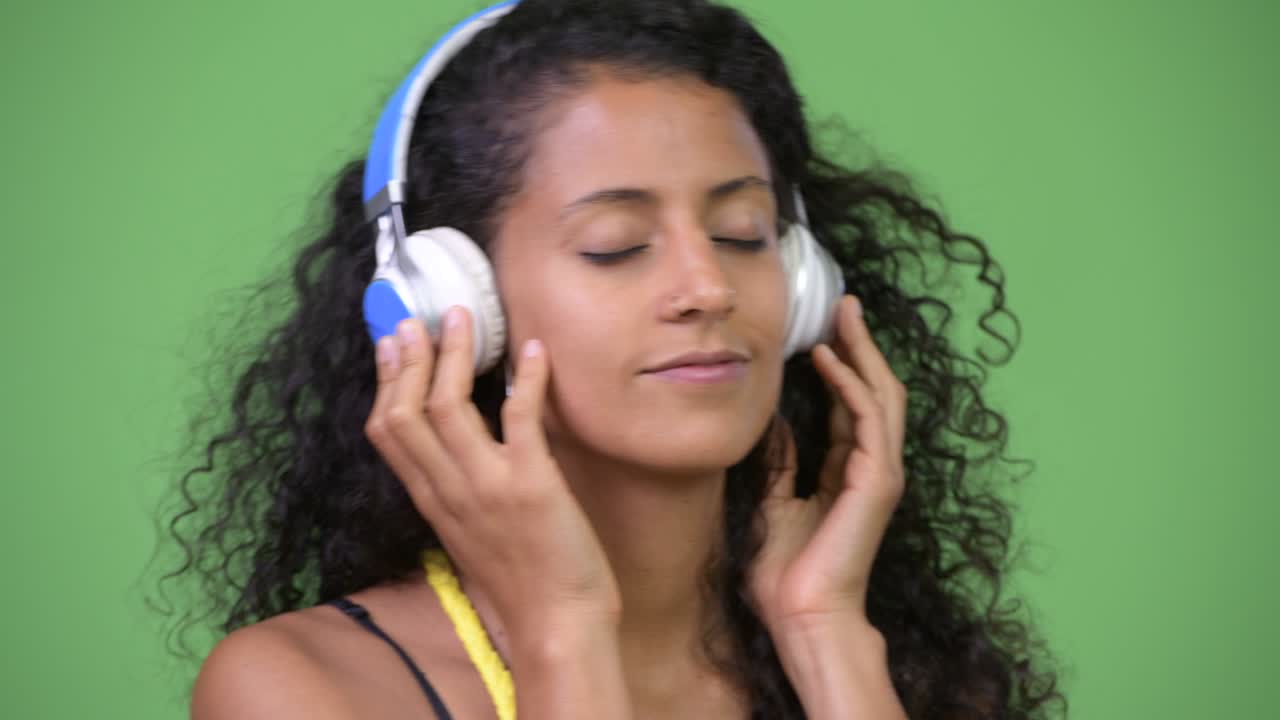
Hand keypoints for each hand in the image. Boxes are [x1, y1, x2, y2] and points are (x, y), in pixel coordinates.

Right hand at [364, 307, 620, 634]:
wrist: (557, 622)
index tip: (392, 342)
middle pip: (406, 413)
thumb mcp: (469, 531)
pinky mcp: (532, 486)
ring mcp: (488, 487)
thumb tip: (455, 442)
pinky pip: (519, 419)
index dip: (386, 381)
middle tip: (417, 317)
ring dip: (453, 355)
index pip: (386, 432)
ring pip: (447, 408)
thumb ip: (455, 487)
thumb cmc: (522, 578)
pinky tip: (534, 350)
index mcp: (432, 501)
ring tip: (463, 318)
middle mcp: (450, 491)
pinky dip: (526, 380)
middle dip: (409, 358)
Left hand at [748, 295, 907, 634]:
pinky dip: (850, 385)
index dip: (839, 366)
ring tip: (844, 315)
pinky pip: (869, 419)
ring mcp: (879, 473)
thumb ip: (779, 459)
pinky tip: (828, 358)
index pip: (850, 405)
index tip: (820, 330)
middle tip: (844, 306)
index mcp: (847, 472)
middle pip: (873, 391)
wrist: (799, 613)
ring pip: (880, 396)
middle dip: (860, 345)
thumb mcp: (771, 499)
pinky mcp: (877, 481)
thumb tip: (772, 419)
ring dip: (862, 352)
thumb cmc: (782, 571)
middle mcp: (870, 467)